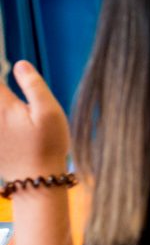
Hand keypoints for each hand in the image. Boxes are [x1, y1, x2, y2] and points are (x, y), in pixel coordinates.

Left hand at [0, 61, 70, 179]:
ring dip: (3, 104)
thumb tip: (20, 64)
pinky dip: (4, 117)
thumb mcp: (49, 112)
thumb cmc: (48, 144)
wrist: (36, 179)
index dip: (0, 69)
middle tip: (12, 92)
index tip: (5, 66)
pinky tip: (10, 118)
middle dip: (1, 90)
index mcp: (3, 105)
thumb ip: (33, 85)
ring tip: (14, 109)